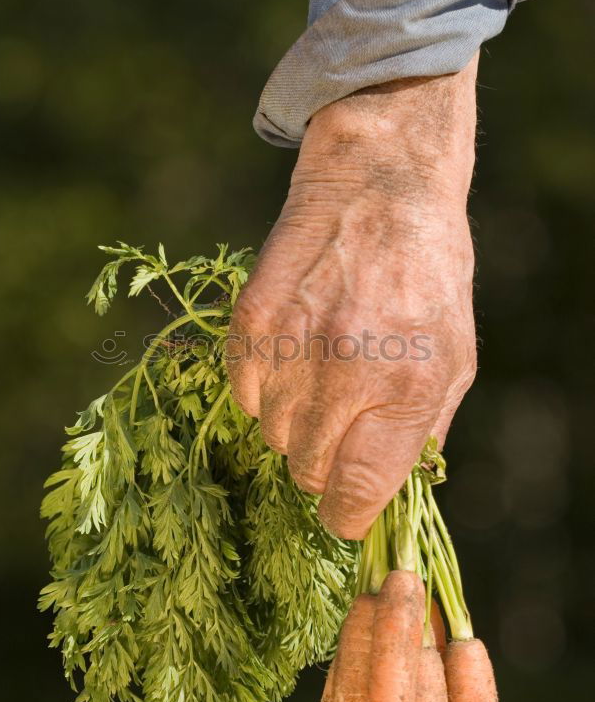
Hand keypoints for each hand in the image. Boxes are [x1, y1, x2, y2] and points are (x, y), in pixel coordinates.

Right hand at [227, 56, 478, 538]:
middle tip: (342, 425)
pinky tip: (293, 352)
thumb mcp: (457, 357)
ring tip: (322, 374)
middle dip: (325, 464)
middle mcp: (345, 371)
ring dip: (294, 424)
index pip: (357, 492)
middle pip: (308, 471)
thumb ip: (424, 433)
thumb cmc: (430, 275)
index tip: (346, 512)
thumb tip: (391, 494)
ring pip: (271, 436)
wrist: (383, 186)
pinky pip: (244, 394)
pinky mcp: (252, 320)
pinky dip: (264, 389)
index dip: (348, 516)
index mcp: (407, 386)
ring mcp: (292, 344)